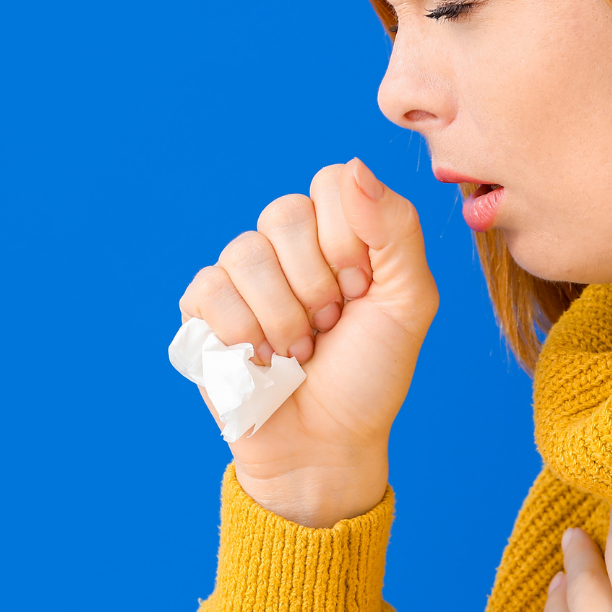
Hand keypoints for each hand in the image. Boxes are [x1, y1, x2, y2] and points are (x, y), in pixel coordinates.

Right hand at [177, 158, 437, 526]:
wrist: (328, 444)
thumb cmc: (371, 374)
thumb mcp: (408, 302)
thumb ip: (396, 230)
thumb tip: (355, 168)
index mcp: (336, 231)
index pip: (330, 183)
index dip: (348, 240)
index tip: (362, 289)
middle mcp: (286, 244)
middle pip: (284, 214)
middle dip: (317, 284)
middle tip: (330, 324)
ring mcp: (241, 274)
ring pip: (246, 253)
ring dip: (283, 317)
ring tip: (299, 350)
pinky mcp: (203, 310)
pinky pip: (210, 289)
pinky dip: (244, 333)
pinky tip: (263, 360)